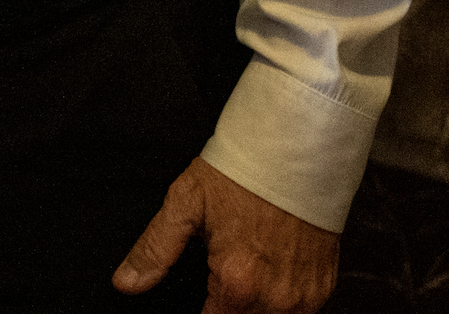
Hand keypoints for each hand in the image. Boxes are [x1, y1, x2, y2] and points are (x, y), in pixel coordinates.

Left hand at [112, 156, 339, 313]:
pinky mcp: (322, 290)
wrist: (295, 151)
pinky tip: (268, 270)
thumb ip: (154, 249)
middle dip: (225, 306)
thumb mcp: (185, 202)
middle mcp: (274, 300)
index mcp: (236, 283)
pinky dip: (280, 301)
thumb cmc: (243, 173)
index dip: (202, 312)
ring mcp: (303, 299)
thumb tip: (127, 281)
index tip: (202, 296)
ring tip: (244, 269)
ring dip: (252, 307)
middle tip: (221, 271)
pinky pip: (298, 313)